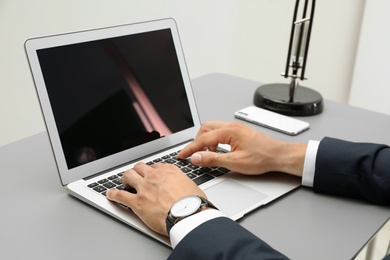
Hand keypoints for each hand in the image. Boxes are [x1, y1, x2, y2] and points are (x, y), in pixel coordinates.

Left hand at [106, 162, 205, 235]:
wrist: (188, 214)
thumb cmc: (194, 204)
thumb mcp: (192, 187)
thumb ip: (184, 185)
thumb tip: (185, 189)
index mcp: (169, 171)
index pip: (155, 166)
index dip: (152, 171)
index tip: (151, 175)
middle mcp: (154, 176)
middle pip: (140, 167)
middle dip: (137, 171)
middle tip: (137, 176)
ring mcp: (144, 188)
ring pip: (128, 176)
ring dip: (125, 179)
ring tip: (124, 183)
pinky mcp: (137, 202)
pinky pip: (120, 195)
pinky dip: (113, 195)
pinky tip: (110, 194)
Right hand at [178, 121, 305, 175]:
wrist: (279, 156)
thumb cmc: (262, 158)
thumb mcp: (234, 162)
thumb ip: (213, 159)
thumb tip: (196, 157)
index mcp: (229, 131)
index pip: (202, 139)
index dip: (190, 149)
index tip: (182, 155)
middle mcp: (231, 126)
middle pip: (205, 129)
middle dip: (197, 142)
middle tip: (195, 155)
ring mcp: (236, 128)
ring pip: (212, 129)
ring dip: (206, 141)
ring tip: (207, 155)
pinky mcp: (239, 132)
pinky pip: (220, 132)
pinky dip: (214, 140)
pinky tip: (218, 151)